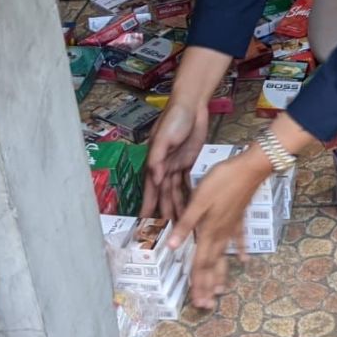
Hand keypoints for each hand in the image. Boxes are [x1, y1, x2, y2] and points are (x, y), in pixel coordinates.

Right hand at [141, 98, 209, 220]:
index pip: (151, 190)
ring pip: (175, 192)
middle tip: (166, 232)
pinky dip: (187, 194)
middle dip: (164, 212)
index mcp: (154, 163)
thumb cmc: (174, 118)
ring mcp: (175, 165)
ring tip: (179, 225)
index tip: (144, 223)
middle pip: (163, 195)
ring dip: (176, 207)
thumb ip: (158, 157)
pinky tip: (189, 207)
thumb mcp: (164, 137)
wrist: (191, 105)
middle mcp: (163, 167)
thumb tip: (155, 178)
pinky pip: (186, 183)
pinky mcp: (187, 162)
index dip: (148, 206)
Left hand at [169, 147, 271, 309]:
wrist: (250, 167)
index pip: (199, 262)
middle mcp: (220, 233)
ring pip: (224, 255)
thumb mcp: (199, 200)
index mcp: (208, 230)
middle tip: (206, 305)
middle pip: (211, 264)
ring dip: (221, 273)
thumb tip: (172, 247)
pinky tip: (243, 260)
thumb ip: (186, 223)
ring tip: (221, 290)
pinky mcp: (239, 218)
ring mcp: (232, 227)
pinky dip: (239, 250)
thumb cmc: (222, 180)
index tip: (196, 302)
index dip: (196, 282)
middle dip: (207, 285)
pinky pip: (238, 239)